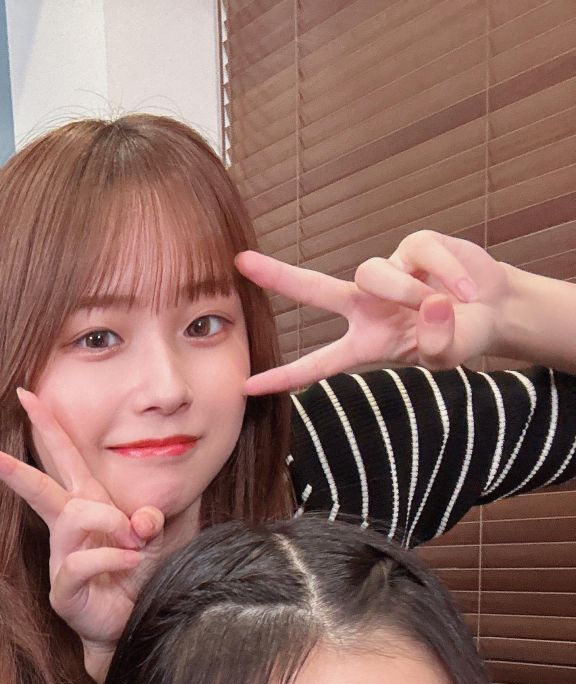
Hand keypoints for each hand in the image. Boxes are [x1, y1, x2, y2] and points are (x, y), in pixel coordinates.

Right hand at [0, 388, 163, 680]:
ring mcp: (62, 559)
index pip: (65, 458)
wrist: (137, 624)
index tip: (26, 393)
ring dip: (106, 520)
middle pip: (37, 486)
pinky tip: (130, 562)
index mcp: (89, 504)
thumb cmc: (141, 578)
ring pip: (70, 516)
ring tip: (134, 540)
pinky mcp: (64, 590)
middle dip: (8, 466)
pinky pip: (80, 562)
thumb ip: (155, 519)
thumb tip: (142, 517)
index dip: (48, 425)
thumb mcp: (159, 540)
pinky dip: (110, 557)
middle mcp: (70, 527)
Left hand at [239, 232, 507, 395]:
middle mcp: (366, 306)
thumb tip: (432, 303)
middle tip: (241, 262)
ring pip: (376, 274)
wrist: (493, 308)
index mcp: (365, 343)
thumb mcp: (448, 355)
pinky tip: (466, 289)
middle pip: (315, 289)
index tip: (247, 387)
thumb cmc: (460, 336)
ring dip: (408, 292)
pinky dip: (448, 273)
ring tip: (445, 305)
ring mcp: (388, 273)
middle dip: (279, 276)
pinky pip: (422, 254)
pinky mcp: (414, 246)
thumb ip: (437, 342)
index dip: (284, 377)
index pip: (318, 363)